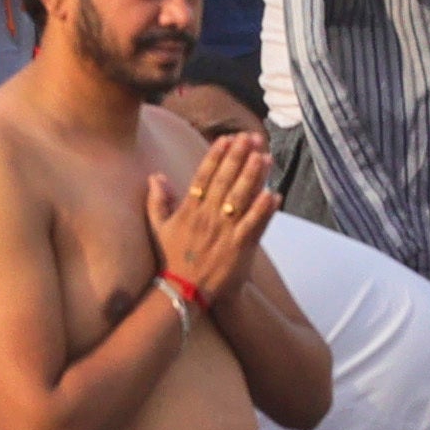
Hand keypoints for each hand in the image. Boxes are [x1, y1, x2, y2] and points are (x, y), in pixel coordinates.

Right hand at [147, 127, 278, 305]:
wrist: (183, 292)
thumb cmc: (172, 258)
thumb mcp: (159, 229)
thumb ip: (158, 201)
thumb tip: (154, 175)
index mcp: (189, 211)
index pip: (203, 177)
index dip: (216, 156)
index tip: (227, 138)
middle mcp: (206, 218)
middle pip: (225, 182)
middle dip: (238, 157)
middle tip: (250, 137)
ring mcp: (224, 232)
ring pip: (241, 199)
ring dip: (254, 177)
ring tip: (265, 156)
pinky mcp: (239, 247)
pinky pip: (254, 226)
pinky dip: (264, 210)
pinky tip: (275, 194)